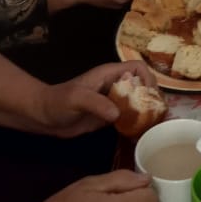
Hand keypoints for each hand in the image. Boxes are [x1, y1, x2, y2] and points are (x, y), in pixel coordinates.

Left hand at [36, 62, 157, 137]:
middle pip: (141, 84)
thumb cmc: (58, 101)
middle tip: (157, 114)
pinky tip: (139, 133)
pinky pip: (128, 116)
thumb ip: (97, 103)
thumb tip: (118, 114)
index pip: (137, 68)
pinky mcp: (108, 116)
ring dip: (146, 110)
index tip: (150, 96)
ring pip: (137, 101)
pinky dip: (136, 122)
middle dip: (151, 96)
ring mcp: (112, 101)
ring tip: (153, 124)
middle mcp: (115, 85)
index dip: (147, 78)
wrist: (43, 117)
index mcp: (110, 74)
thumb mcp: (77, 99)